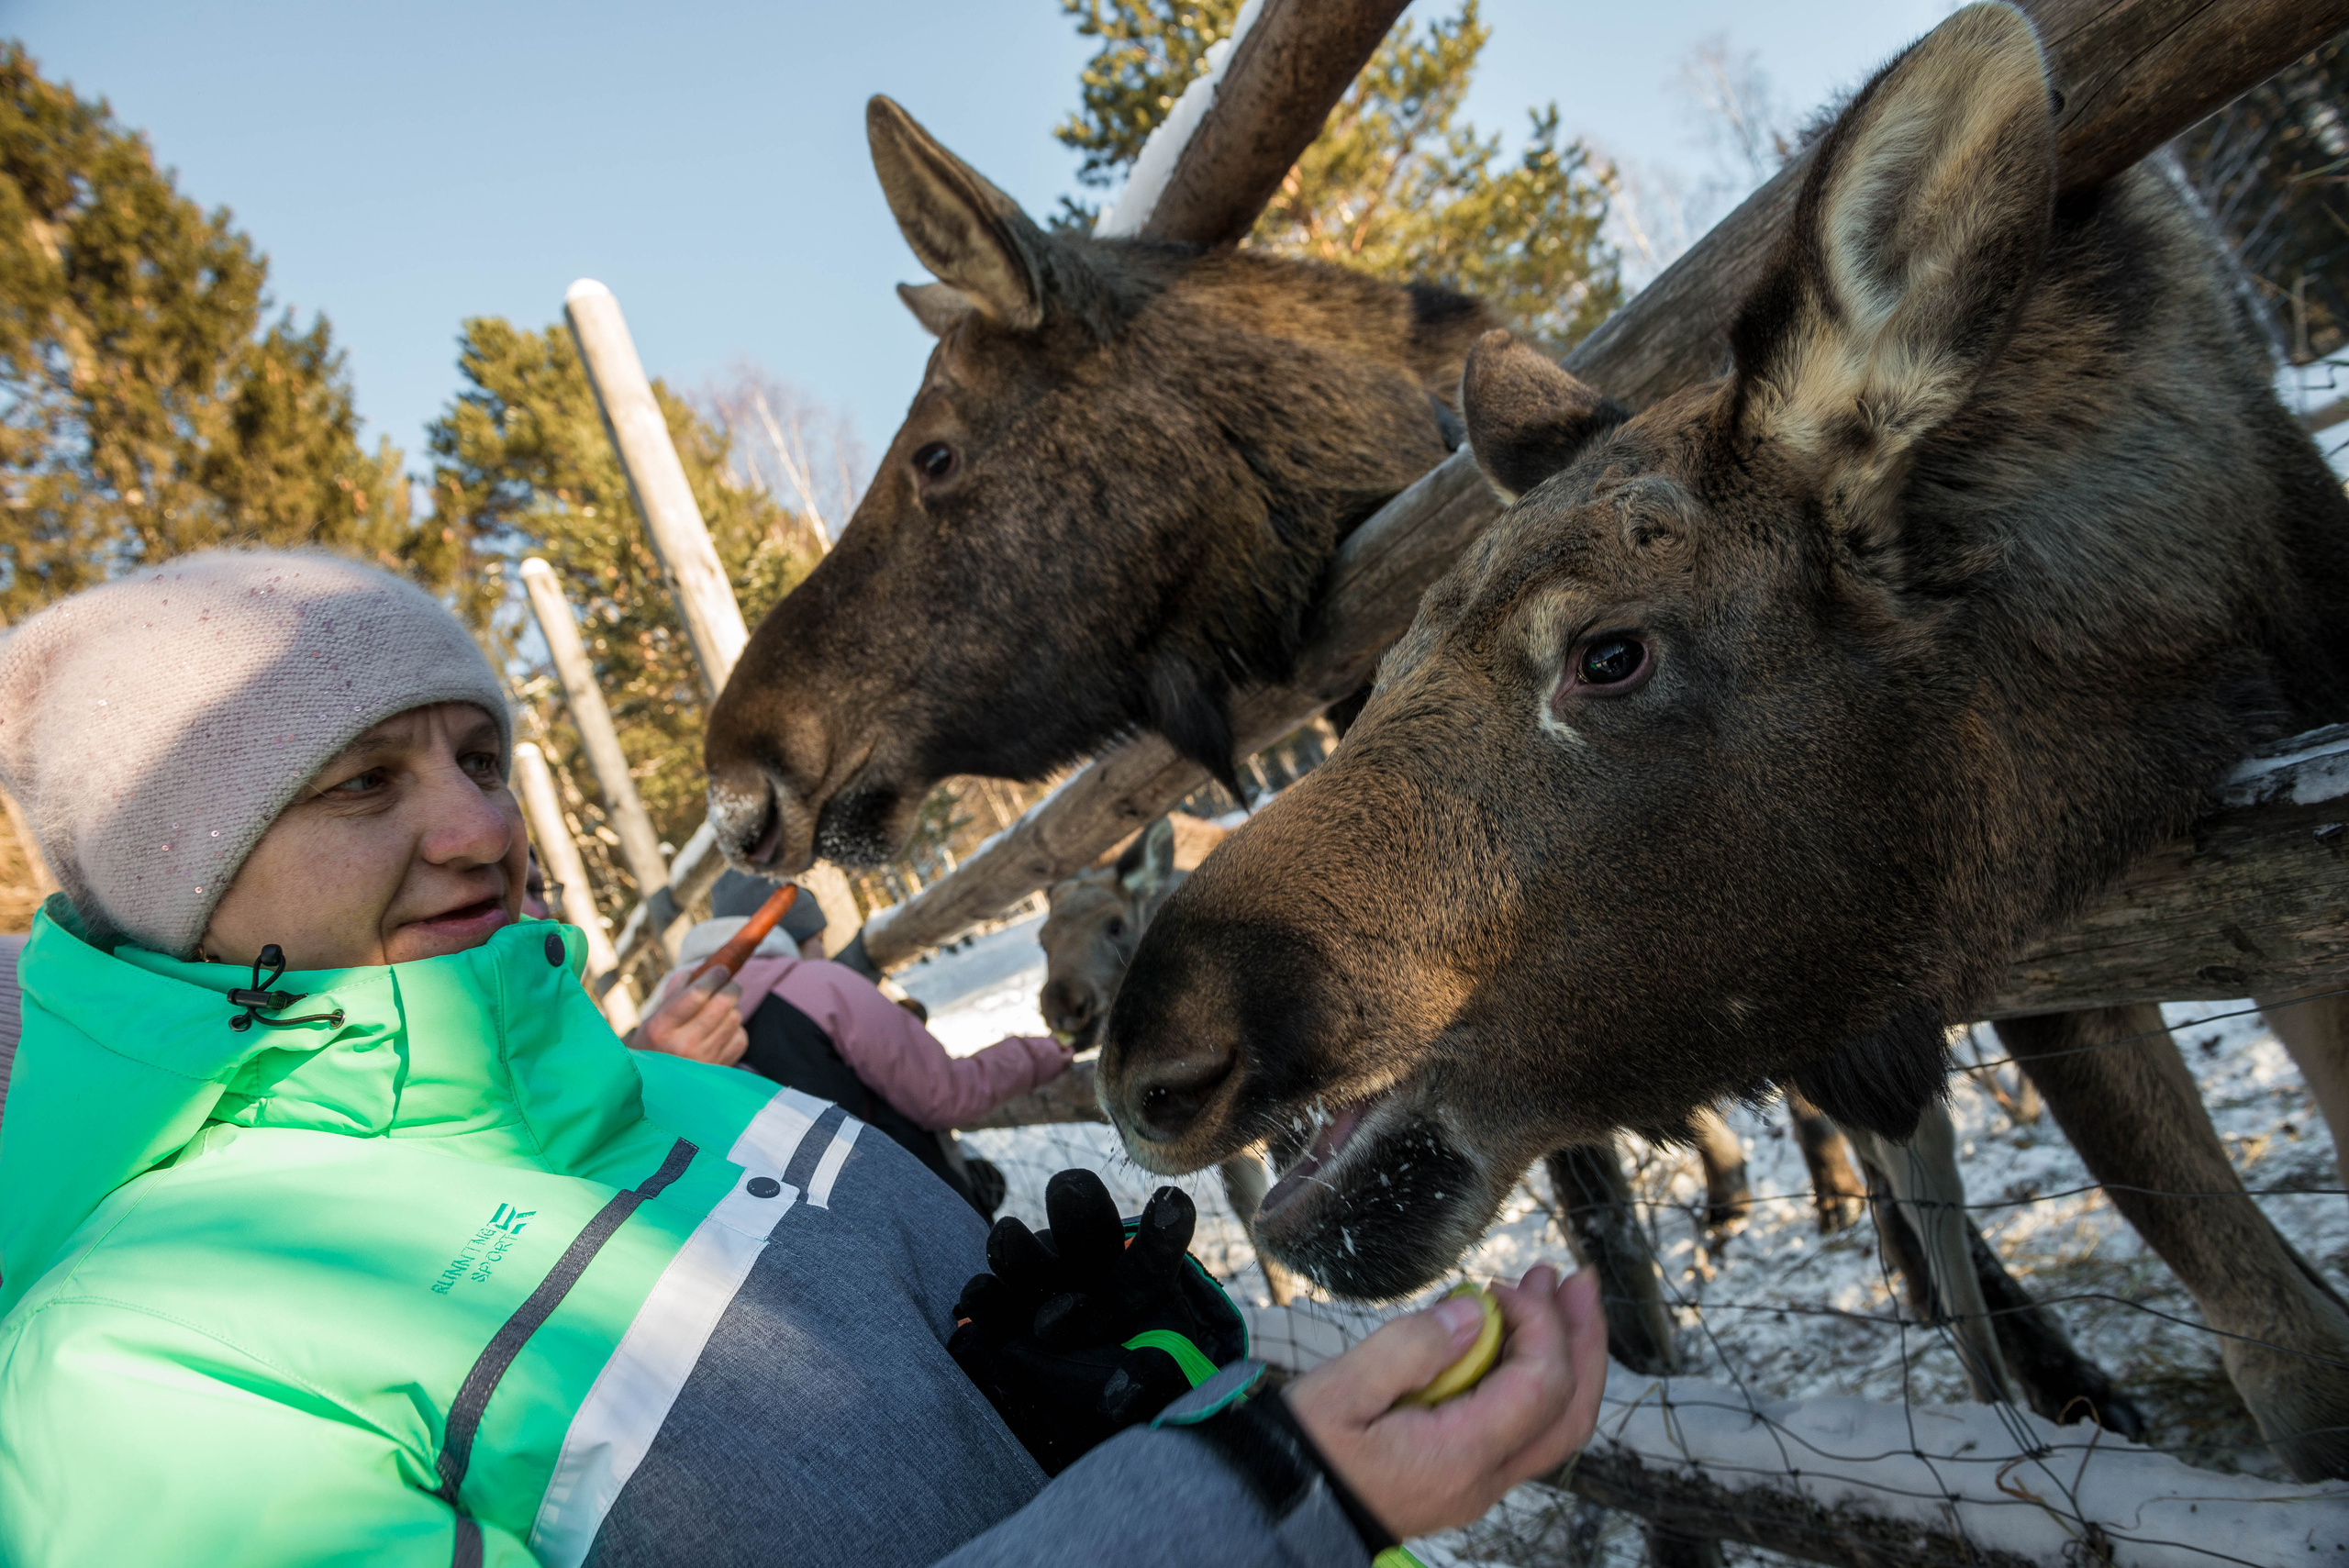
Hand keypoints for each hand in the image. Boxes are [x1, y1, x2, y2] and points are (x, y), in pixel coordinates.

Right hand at [634, 965, 747, 1065]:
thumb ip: (674, 993)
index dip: (714, 977)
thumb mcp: (652, 1019)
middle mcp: (683, 1045)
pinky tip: (721, 1033)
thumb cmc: (652, 1048)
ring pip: (735, 1018)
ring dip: (731, 1009)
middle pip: (724, 1003)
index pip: (697, 994)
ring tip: (718, 1012)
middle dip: (730, 987)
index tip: (721, 969)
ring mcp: (703, 1060)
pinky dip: (735, 1031)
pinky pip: (741, 1038)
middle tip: (727, 984)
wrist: (653, 1090)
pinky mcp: (719, 1070)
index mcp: (661, 1027)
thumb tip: (698, 971)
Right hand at [950, 1171, 1245, 1473]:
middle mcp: (1085, 1270)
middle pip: (1083, 1226)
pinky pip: (985, 1299)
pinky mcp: (999, 1317)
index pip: (1153, 1255)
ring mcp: (1037, 1287)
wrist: (1072, 1401)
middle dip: (1077, 1205)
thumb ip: (1147, 1382)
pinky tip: (979, 1293)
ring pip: (1023, 1253)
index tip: (1172, 1203)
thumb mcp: (1152, 1382)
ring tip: (1007, 1239)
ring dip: (1016, 1248)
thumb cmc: (1126, 1381)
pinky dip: (982, 1296)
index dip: (1163, 1231)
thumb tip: (1126, 1394)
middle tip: (1071, 1192)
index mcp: (1136, 1279)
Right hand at [1285, 1265, 1605, 1540]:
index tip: (1496, 1285)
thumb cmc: (1304, 1448)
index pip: (1541, 1384)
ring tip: (1550, 1294)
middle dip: (1583, 1339)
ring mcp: (1479, 1483)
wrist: (1280, 1506)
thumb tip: (1474, 1311)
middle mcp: (1484, 1479)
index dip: (1539, 1324)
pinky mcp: (1466, 1474)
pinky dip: (1532, 1375)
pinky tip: (1506, 1334)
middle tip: (1576, 1278)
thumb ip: (1410, 1347)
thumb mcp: (1341, 1390)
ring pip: (1555, 1423)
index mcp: (1460, 1457)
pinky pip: (1522, 1427)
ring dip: (1563, 1355)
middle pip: (1571, 1412)